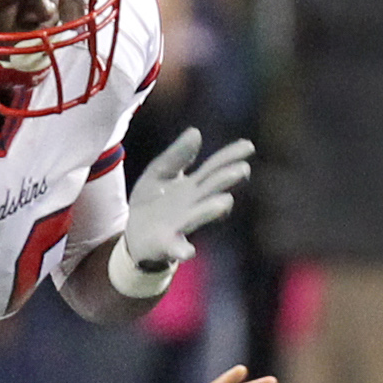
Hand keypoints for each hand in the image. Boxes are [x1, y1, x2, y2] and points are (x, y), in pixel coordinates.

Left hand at [122, 129, 255, 271]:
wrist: (134, 235)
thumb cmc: (152, 202)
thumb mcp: (160, 172)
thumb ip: (177, 155)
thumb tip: (196, 131)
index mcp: (193, 186)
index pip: (214, 168)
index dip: (230, 157)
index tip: (248, 146)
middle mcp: (193, 205)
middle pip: (211, 190)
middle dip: (225, 181)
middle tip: (242, 170)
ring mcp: (182, 224)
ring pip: (199, 216)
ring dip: (211, 210)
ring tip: (225, 202)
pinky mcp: (167, 243)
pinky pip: (177, 247)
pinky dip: (183, 250)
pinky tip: (189, 251)